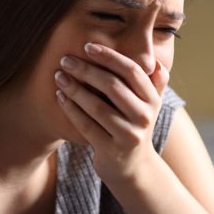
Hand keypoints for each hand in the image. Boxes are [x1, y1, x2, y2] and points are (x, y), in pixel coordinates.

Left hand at [55, 42, 167, 184]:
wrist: (132, 167)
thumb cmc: (134, 126)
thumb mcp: (149, 106)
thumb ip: (154, 82)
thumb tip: (155, 60)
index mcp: (153, 99)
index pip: (132, 71)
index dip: (109, 56)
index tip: (87, 46)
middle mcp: (144, 117)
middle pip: (113, 86)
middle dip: (87, 70)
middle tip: (65, 59)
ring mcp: (128, 135)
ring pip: (97, 107)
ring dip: (75, 89)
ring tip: (59, 76)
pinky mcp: (111, 150)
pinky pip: (87, 126)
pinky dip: (71, 109)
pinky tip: (60, 97)